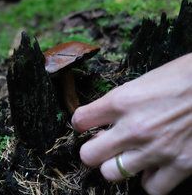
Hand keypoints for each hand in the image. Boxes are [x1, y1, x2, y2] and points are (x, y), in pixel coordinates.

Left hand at [72, 54, 191, 194]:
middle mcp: (134, 128)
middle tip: (104, 145)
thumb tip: (107, 119)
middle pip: (88, 155)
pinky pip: (152, 187)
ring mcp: (157, 149)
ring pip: (112, 174)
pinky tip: (155, 166)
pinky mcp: (181, 164)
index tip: (87, 124)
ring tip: (129, 156)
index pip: (79, 120)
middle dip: (92, 150)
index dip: (80, 123)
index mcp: (122, 101)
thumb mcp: (144, 81)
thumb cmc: (183, 77)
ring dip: (118, 165)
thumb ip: (122, 102)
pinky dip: (151, 179)